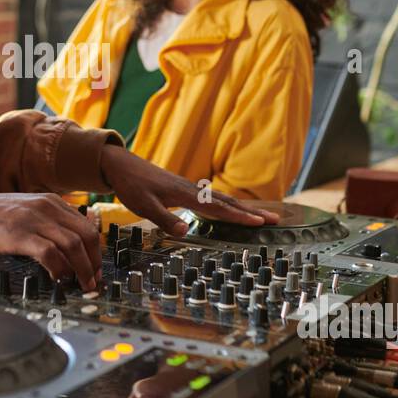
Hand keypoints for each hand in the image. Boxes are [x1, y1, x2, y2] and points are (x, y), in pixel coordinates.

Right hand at [0, 192, 101, 290]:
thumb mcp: (29, 212)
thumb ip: (50, 223)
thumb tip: (71, 250)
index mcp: (52, 202)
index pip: (87, 226)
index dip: (96, 251)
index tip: (97, 269)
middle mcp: (47, 207)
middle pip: (86, 236)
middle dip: (94, 262)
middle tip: (93, 281)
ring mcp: (34, 220)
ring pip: (73, 245)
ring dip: (82, 269)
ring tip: (82, 285)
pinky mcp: (20, 235)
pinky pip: (50, 253)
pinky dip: (59, 268)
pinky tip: (59, 279)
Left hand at [98, 145, 277, 235]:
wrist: (121, 165)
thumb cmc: (131, 186)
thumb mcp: (143, 205)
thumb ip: (164, 219)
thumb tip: (184, 232)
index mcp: (185, 195)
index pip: (219, 208)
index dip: (240, 217)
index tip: (260, 223)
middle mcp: (192, 190)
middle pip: (228, 202)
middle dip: (252, 212)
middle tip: (276, 220)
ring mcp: (190, 188)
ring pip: (223, 199)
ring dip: (244, 208)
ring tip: (263, 216)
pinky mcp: (184, 189)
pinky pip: (213, 198)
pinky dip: (229, 204)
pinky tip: (232, 209)